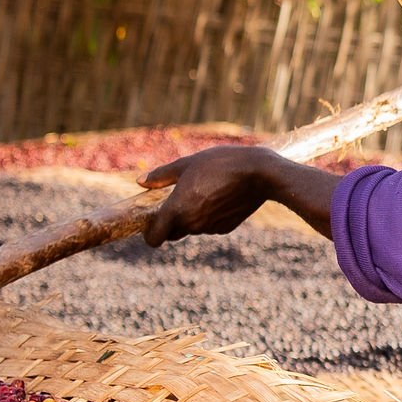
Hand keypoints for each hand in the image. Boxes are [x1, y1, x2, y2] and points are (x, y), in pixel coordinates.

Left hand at [140, 145, 335, 245]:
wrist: (261, 173)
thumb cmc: (220, 163)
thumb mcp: (188, 163)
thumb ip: (161, 175)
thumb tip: (140, 181)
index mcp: (176, 210)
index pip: (154, 238)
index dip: (150, 234)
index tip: (151, 224)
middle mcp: (191, 224)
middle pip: (173, 232)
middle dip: (171, 221)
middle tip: (178, 200)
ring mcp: (210, 228)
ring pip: (193, 228)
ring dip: (192, 216)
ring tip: (205, 191)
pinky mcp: (226, 228)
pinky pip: (210, 226)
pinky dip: (210, 216)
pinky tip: (221, 197)